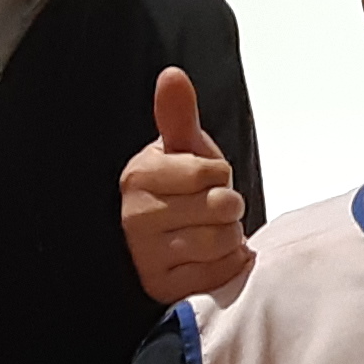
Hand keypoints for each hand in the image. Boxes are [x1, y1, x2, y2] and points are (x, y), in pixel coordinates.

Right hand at [120, 66, 254, 307]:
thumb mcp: (184, 151)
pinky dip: (225, 266)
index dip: (220, 175)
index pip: (211, 171)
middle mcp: (135, 216)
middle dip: (227, 208)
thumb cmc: (181, 192)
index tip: (204, 181)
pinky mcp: (164, 289)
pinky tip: (209, 260)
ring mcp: (147, 256)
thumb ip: (178, 115)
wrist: (172, 247)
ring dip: (228, 239)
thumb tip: (171, 75)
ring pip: (221, 240)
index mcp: (139, 176)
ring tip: (209, 235)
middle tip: (209, 211)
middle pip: (219, 206)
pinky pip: (219, 273)